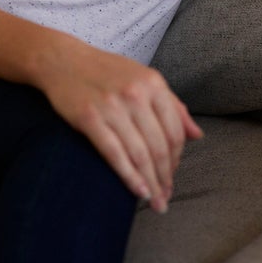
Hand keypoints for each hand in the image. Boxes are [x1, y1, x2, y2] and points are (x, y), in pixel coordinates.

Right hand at [39, 41, 203, 212]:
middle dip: (165, 177)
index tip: (172, 176)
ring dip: (150, 183)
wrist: (63, 60)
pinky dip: (129, 176)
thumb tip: (197, 135)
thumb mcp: (144, 79)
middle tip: (166, 198)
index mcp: (153, 84)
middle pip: (159, 146)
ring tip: (155, 202)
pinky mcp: (89, 118)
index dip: (177, 159)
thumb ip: (173, 106)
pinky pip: (114, 154)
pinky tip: (138, 191)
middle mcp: (135, 94)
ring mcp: (112, 106)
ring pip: (139, 154)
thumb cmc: (107, 72)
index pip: (174, 131)